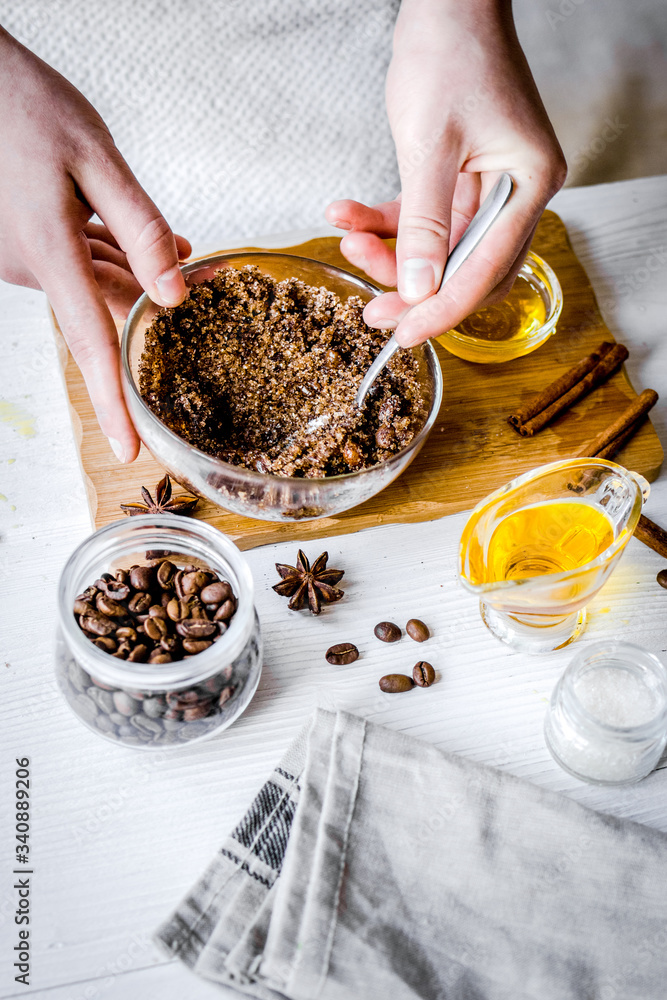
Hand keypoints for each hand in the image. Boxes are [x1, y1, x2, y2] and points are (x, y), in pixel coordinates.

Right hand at [0, 28, 190, 461]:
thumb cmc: (27, 108)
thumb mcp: (95, 158)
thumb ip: (139, 228)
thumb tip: (176, 294)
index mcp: (50, 252)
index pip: (91, 345)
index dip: (112, 402)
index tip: (128, 450)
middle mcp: (34, 266)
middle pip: (105, 310)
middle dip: (153, 310)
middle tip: (207, 284)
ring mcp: (24, 257)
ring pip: (95, 284)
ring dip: (138, 276)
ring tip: (185, 253)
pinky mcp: (25, 244)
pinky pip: (79, 263)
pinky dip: (113, 256)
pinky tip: (149, 243)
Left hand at [326, 0, 565, 346]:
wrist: (446, 0)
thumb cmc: (450, 53)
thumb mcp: (430, 146)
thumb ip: (425, 223)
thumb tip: (419, 288)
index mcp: (527, 185)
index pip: (486, 268)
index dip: (443, 308)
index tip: (406, 334)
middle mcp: (516, 191)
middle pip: (465, 266)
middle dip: (415, 289)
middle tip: (373, 310)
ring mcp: (488, 185)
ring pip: (438, 246)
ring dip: (391, 251)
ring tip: (349, 243)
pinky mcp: (460, 176)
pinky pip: (422, 216)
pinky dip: (386, 221)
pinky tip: (348, 213)